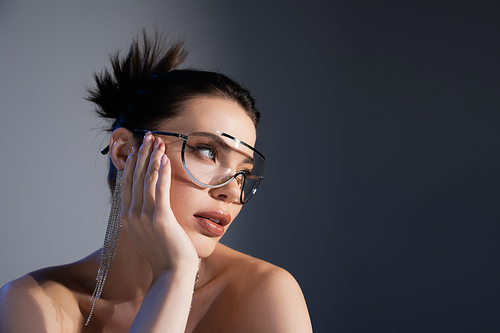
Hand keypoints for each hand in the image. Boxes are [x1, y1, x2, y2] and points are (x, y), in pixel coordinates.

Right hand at [120, 132, 198, 279]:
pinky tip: (165, 159)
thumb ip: (142, 217)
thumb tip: (142, 204)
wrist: (172, 272)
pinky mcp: (160, 219)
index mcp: (127, 218)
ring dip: (152, 158)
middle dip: (141, 155)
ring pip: (146, 180)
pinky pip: (160, 190)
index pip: (127, 184)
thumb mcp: (147, 233)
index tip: (136, 149)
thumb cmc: (163, 253)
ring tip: (157, 141)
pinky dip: (162, 172)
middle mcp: (132, 215)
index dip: (131, 164)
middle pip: (135, 178)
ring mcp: (145, 217)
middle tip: (146, 136)